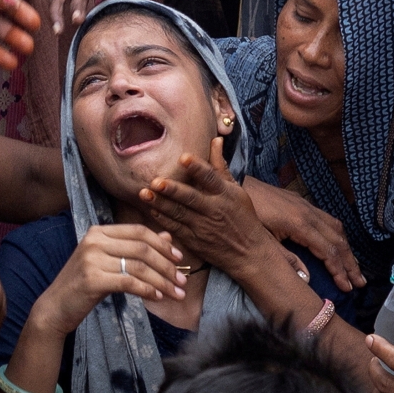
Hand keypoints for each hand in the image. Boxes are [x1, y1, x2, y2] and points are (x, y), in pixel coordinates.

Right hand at [34, 224, 185, 337]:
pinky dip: (146, 290)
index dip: (162, 244)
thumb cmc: (85, 285)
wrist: (55, 308)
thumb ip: (136, 249)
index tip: (179, 259)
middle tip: (182, 281)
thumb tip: (169, 239)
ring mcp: (91, 259)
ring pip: (138, 266)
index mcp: (99, 232)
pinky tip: (156, 298)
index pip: (138, 231)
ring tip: (176, 293)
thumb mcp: (110, 263)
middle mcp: (94, 240)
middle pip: (142, 248)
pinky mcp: (91, 279)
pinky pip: (128, 282)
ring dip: (162, 281)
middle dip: (167, 266)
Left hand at [140, 137, 282, 276]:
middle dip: (173, 190)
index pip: (211, 178)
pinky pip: (176, 229)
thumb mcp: (236, 190)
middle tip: (155, 181)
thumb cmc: (242, 217)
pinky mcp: (195, 241)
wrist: (249, 252)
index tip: (184, 157)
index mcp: (225, 194)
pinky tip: (152, 210)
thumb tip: (216, 139)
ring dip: (161, 204)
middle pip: (191, 198)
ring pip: (179, 214)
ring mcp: (203, 227)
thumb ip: (221, 166)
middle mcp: (214, 210)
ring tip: (144, 194)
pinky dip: (163, 220)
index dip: (198, 168)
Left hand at [243, 176, 363, 291]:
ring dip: (347, 249)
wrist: (235, 183)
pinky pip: (328, 219)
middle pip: (338, 241)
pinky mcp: (301, 202)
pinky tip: (338, 244)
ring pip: (336, 228)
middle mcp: (309, 213)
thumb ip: (285, 258)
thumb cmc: (247, 214)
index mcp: (300, 225)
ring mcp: (306, 206)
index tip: (347, 288)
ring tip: (354, 267)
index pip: (328, 251)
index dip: (339, 271)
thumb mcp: (262, 239)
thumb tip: (307, 278)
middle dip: (350, 263)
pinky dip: (337, 235)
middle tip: (360, 282)